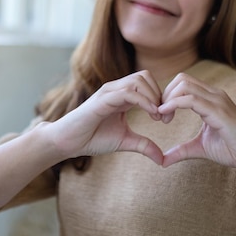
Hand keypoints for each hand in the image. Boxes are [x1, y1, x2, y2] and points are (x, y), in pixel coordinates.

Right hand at [50, 70, 164, 164]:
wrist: (68, 142)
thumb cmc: (92, 138)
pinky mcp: (102, 99)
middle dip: (160, 94)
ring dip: (153, 96)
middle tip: (165, 117)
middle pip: (145, 76)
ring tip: (157, 116)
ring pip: (138, 80)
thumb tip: (163, 159)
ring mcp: (108, 92)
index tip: (167, 118)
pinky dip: (144, 101)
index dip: (161, 97)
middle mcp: (115, 89)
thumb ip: (144, 145)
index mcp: (122, 95)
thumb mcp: (125, 141)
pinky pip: (128, 92)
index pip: (147, 83)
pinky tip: (151, 114)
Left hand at [158, 73, 235, 172]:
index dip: (167, 95)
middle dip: (165, 94)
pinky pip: (191, 99)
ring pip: (184, 85)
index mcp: (210, 98)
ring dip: (167, 99)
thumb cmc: (233, 150)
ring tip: (163, 118)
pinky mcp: (219, 111)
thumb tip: (162, 161)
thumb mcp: (200, 148)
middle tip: (160, 116)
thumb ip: (181, 150)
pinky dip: (173, 104)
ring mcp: (218, 100)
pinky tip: (165, 115)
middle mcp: (214, 94)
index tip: (161, 115)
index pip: (183, 83)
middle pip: (181, 78)